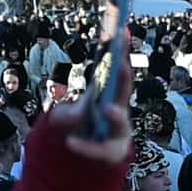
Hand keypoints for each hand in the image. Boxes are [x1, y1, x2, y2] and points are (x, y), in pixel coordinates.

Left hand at [55, 30, 131, 162]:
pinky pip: (98, 149)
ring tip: (107, 110)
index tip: (121, 34)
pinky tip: (71, 143)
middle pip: (124, 94)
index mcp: (111, 98)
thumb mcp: (68, 116)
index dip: (120, 54)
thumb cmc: (83, 129)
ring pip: (120, 124)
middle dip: (124, 80)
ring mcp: (118, 133)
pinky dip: (86, 146)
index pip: (118, 73)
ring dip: (116, 116)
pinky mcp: (110, 152)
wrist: (86, 156)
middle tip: (121, 65)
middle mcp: (119, 112)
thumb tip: (76, 115)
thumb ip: (67, 114)